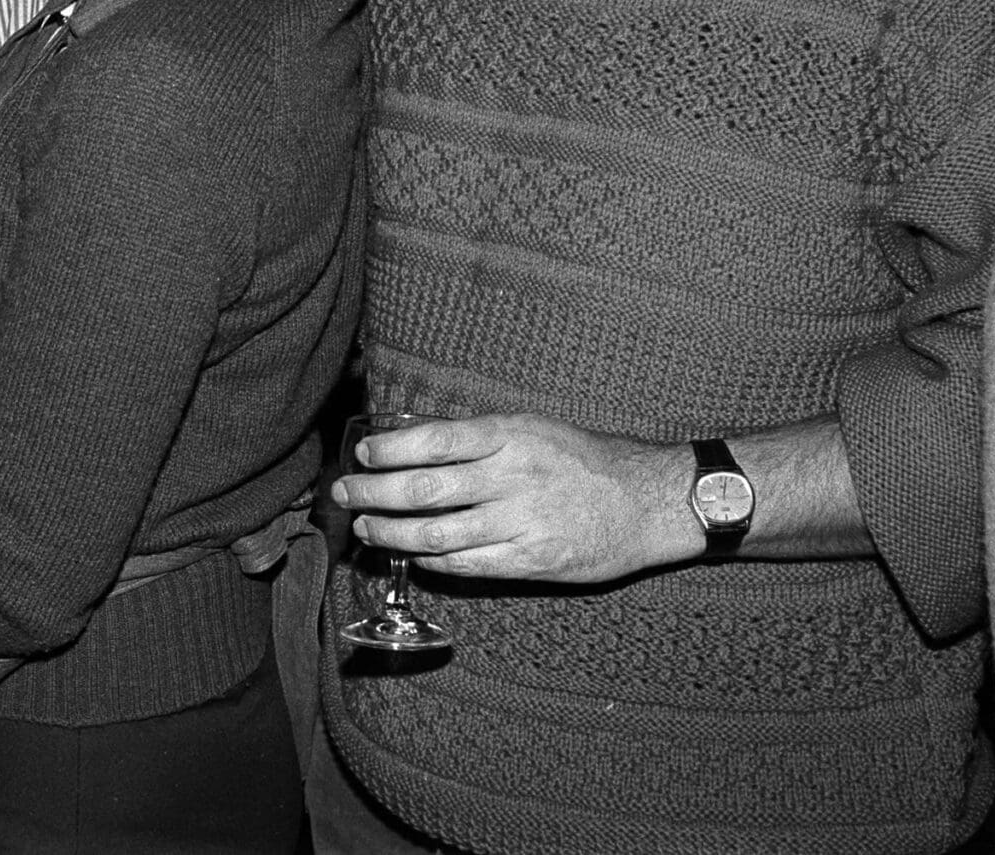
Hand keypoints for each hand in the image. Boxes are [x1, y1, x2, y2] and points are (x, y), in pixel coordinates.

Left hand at [330, 413, 697, 583]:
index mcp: (510, 436)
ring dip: (391, 534)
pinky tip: (412, 556)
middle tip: (344, 494)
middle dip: (374, 493)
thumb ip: (483, 437)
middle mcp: (512, 478)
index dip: (389, 450)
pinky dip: (432, 562)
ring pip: (437, 534)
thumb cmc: (587, 458)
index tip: (362, 454)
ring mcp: (521, 523)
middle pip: (424, 489)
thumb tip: (420, 440)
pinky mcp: (531, 561)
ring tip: (366, 530)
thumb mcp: (534, 427)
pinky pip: (468, 566)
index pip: (434, 441)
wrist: (649, 501)